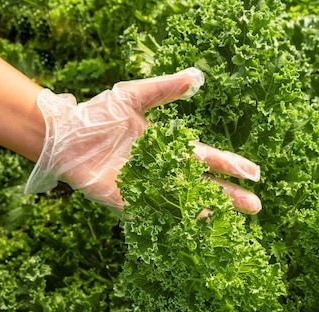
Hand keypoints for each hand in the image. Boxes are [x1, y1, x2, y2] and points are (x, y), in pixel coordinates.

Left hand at [24, 68, 261, 214]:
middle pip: (203, 186)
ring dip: (208, 211)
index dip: (231, 166)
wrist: (63, 136)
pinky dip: (173, 222)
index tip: (255, 172)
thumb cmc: (97, 116)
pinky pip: (154, 215)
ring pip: (184, 203)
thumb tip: (196, 76)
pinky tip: (192, 229)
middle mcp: (163, 171)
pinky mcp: (127, 203)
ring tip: (231, 220)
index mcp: (169, 148)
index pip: (207, 159)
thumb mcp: (133, 97)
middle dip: (230, 195)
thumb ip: (164, 89)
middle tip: (256, 206)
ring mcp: (147, 189)